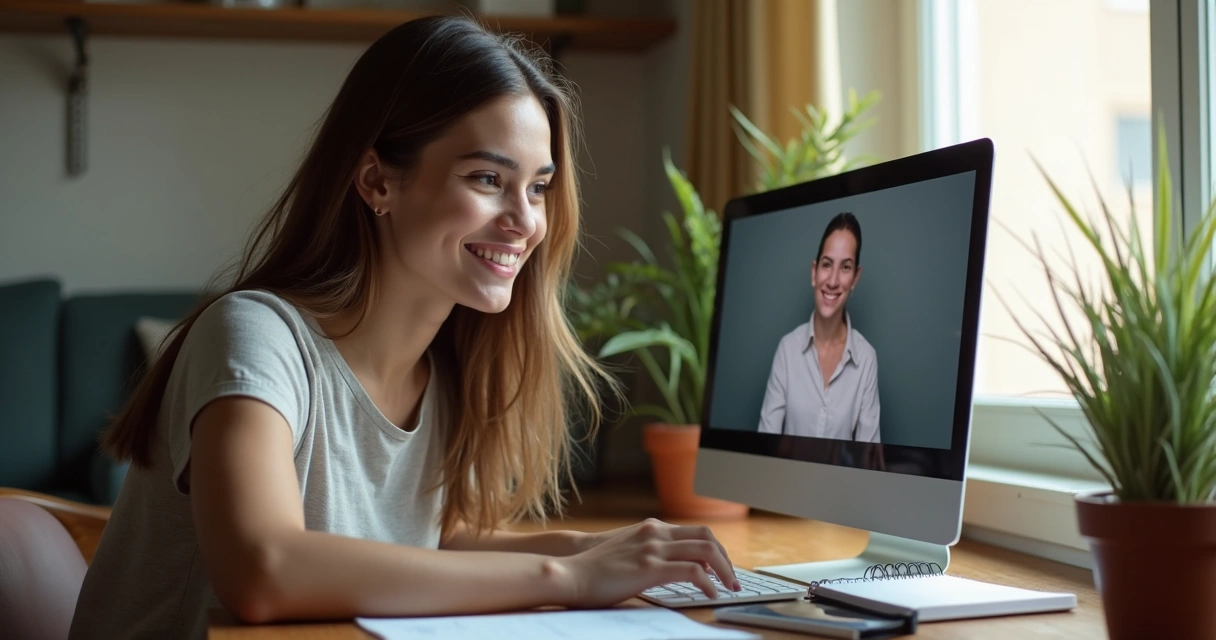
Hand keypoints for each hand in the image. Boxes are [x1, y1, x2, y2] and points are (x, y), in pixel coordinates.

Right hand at [556, 518, 739, 608]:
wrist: (571, 571)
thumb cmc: (597, 567)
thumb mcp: (629, 550)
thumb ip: (653, 551)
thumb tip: (680, 567)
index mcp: (653, 528)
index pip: (698, 532)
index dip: (717, 550)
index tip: (724, 568)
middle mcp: (656, 533)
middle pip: (707, 538)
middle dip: (726, 559)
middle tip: (733, 580)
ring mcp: (654, 549)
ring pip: (706, 552)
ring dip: (724, 571)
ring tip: (729, 589)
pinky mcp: (650, 568)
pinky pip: (692, 572)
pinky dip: (708, 584)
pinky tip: (710, 595)